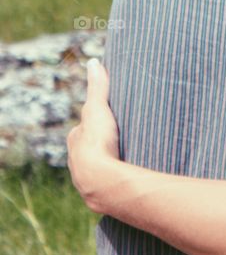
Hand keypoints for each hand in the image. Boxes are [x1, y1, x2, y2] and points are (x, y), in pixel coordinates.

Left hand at [67, 59, 119, 211]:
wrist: (100, 180)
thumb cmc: (97, 142)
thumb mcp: (98, 109)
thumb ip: (97, 87)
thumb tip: (93, 62)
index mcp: (75, 139)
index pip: (83, 126)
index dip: (94, 121)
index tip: (106, 118)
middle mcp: (75, 160)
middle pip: (87, 148)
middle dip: (99, 144)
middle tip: (116, 138)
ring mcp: (84, 177)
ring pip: (94, 166)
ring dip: (106, 163)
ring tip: (122, 159)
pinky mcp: (97, 192)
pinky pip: (104, 181)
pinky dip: (112, 177)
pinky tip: (121, 177)